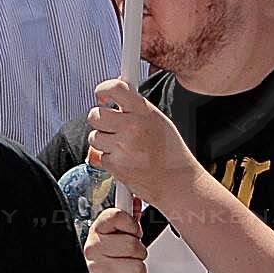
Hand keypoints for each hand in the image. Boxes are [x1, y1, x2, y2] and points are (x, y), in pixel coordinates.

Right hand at [84, 203, 147, 272]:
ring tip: (125, 271)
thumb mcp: (111, 240)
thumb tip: (135, 203)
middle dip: (138, 253)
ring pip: (138, 266)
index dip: (132, 224)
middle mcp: (93, 248)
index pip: (116, 216)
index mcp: (96, 232)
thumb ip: (124, 222)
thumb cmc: (105, 264)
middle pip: (133, 244)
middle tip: (129, 256)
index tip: (134, 230)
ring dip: (137, 271)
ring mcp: (99, 268)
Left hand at [87, 77, 203, 213]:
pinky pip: (99, 156)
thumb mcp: (158, 121)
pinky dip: (109, 159)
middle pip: (96, 115)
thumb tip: (115, 92)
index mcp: (145, 112)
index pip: (115, 88)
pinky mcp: (116, 165)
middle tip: (112, 127)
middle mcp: (133, 127)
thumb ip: (135, 107)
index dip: (103, 89)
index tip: (101, 95)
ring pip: (94, 136)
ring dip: (104, 142)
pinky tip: (125, 161)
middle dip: (100, 121)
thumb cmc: (171, 153)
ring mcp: (123, 146)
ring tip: (124, 148)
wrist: (179, 184)